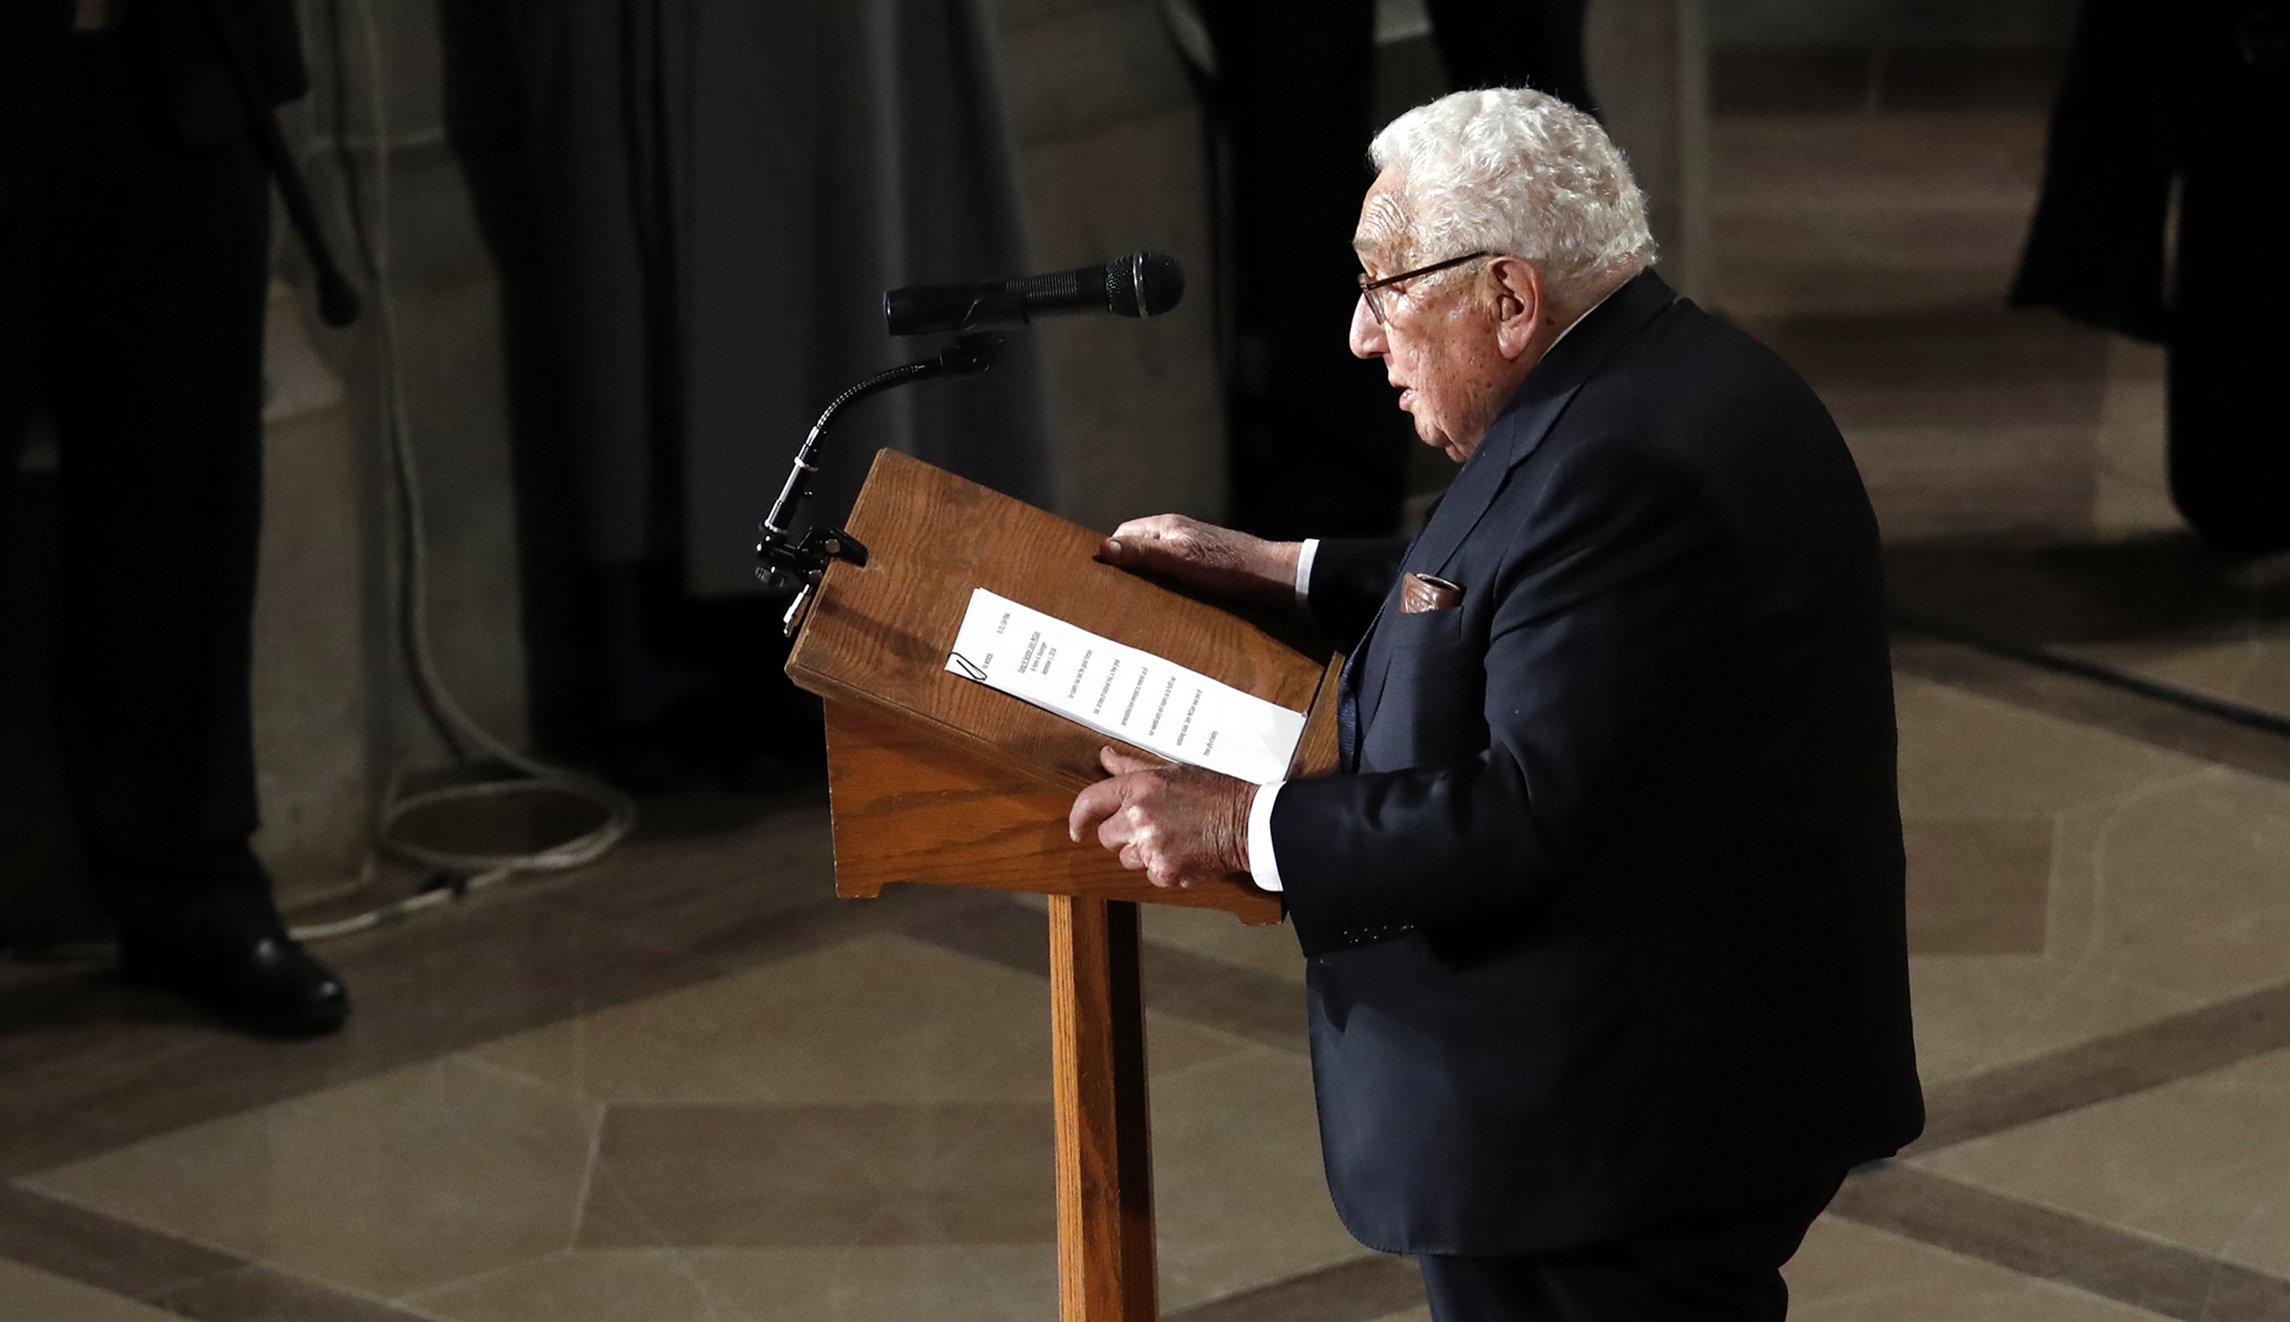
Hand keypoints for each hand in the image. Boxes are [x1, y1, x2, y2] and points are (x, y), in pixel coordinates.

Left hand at [1068, 747, 1254, 887]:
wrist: (1249, 822)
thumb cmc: (1215, 792)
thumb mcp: (1172, 771)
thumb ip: (1131, 767)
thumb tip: (1104, 756)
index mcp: (1139, 787)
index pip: (1090, 802)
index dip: (1078, 818)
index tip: (1078, 828)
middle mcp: (1140, 817)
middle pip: (1106, 836)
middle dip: (1122, 834)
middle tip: (1151, 826)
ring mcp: (1151, 847)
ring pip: (1126, 858)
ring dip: (1141, 852)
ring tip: (1172, 837)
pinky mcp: (1165, 872)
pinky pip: (1148, 875)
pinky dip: (1162, 868)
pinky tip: (1183, 852)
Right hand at [1098, 514, 1300, 607]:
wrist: (1269, 576)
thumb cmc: (1226, 566)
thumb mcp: (1179, 560)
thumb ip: (1143, 553)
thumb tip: (1103, 548)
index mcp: (1164, 527)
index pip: (1122, 536)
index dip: (1111, 556)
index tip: (1102, 580)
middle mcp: (1173, 534)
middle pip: (1136, 549)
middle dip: (1126, 570)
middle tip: (1117, 596)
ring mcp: (1186, 549)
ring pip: (1152, 562)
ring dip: (1144, 580)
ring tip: (1137, 602)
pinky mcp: (1198, 565)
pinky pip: (1169, 573)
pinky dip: (1162, 585)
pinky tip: (1163, 601)